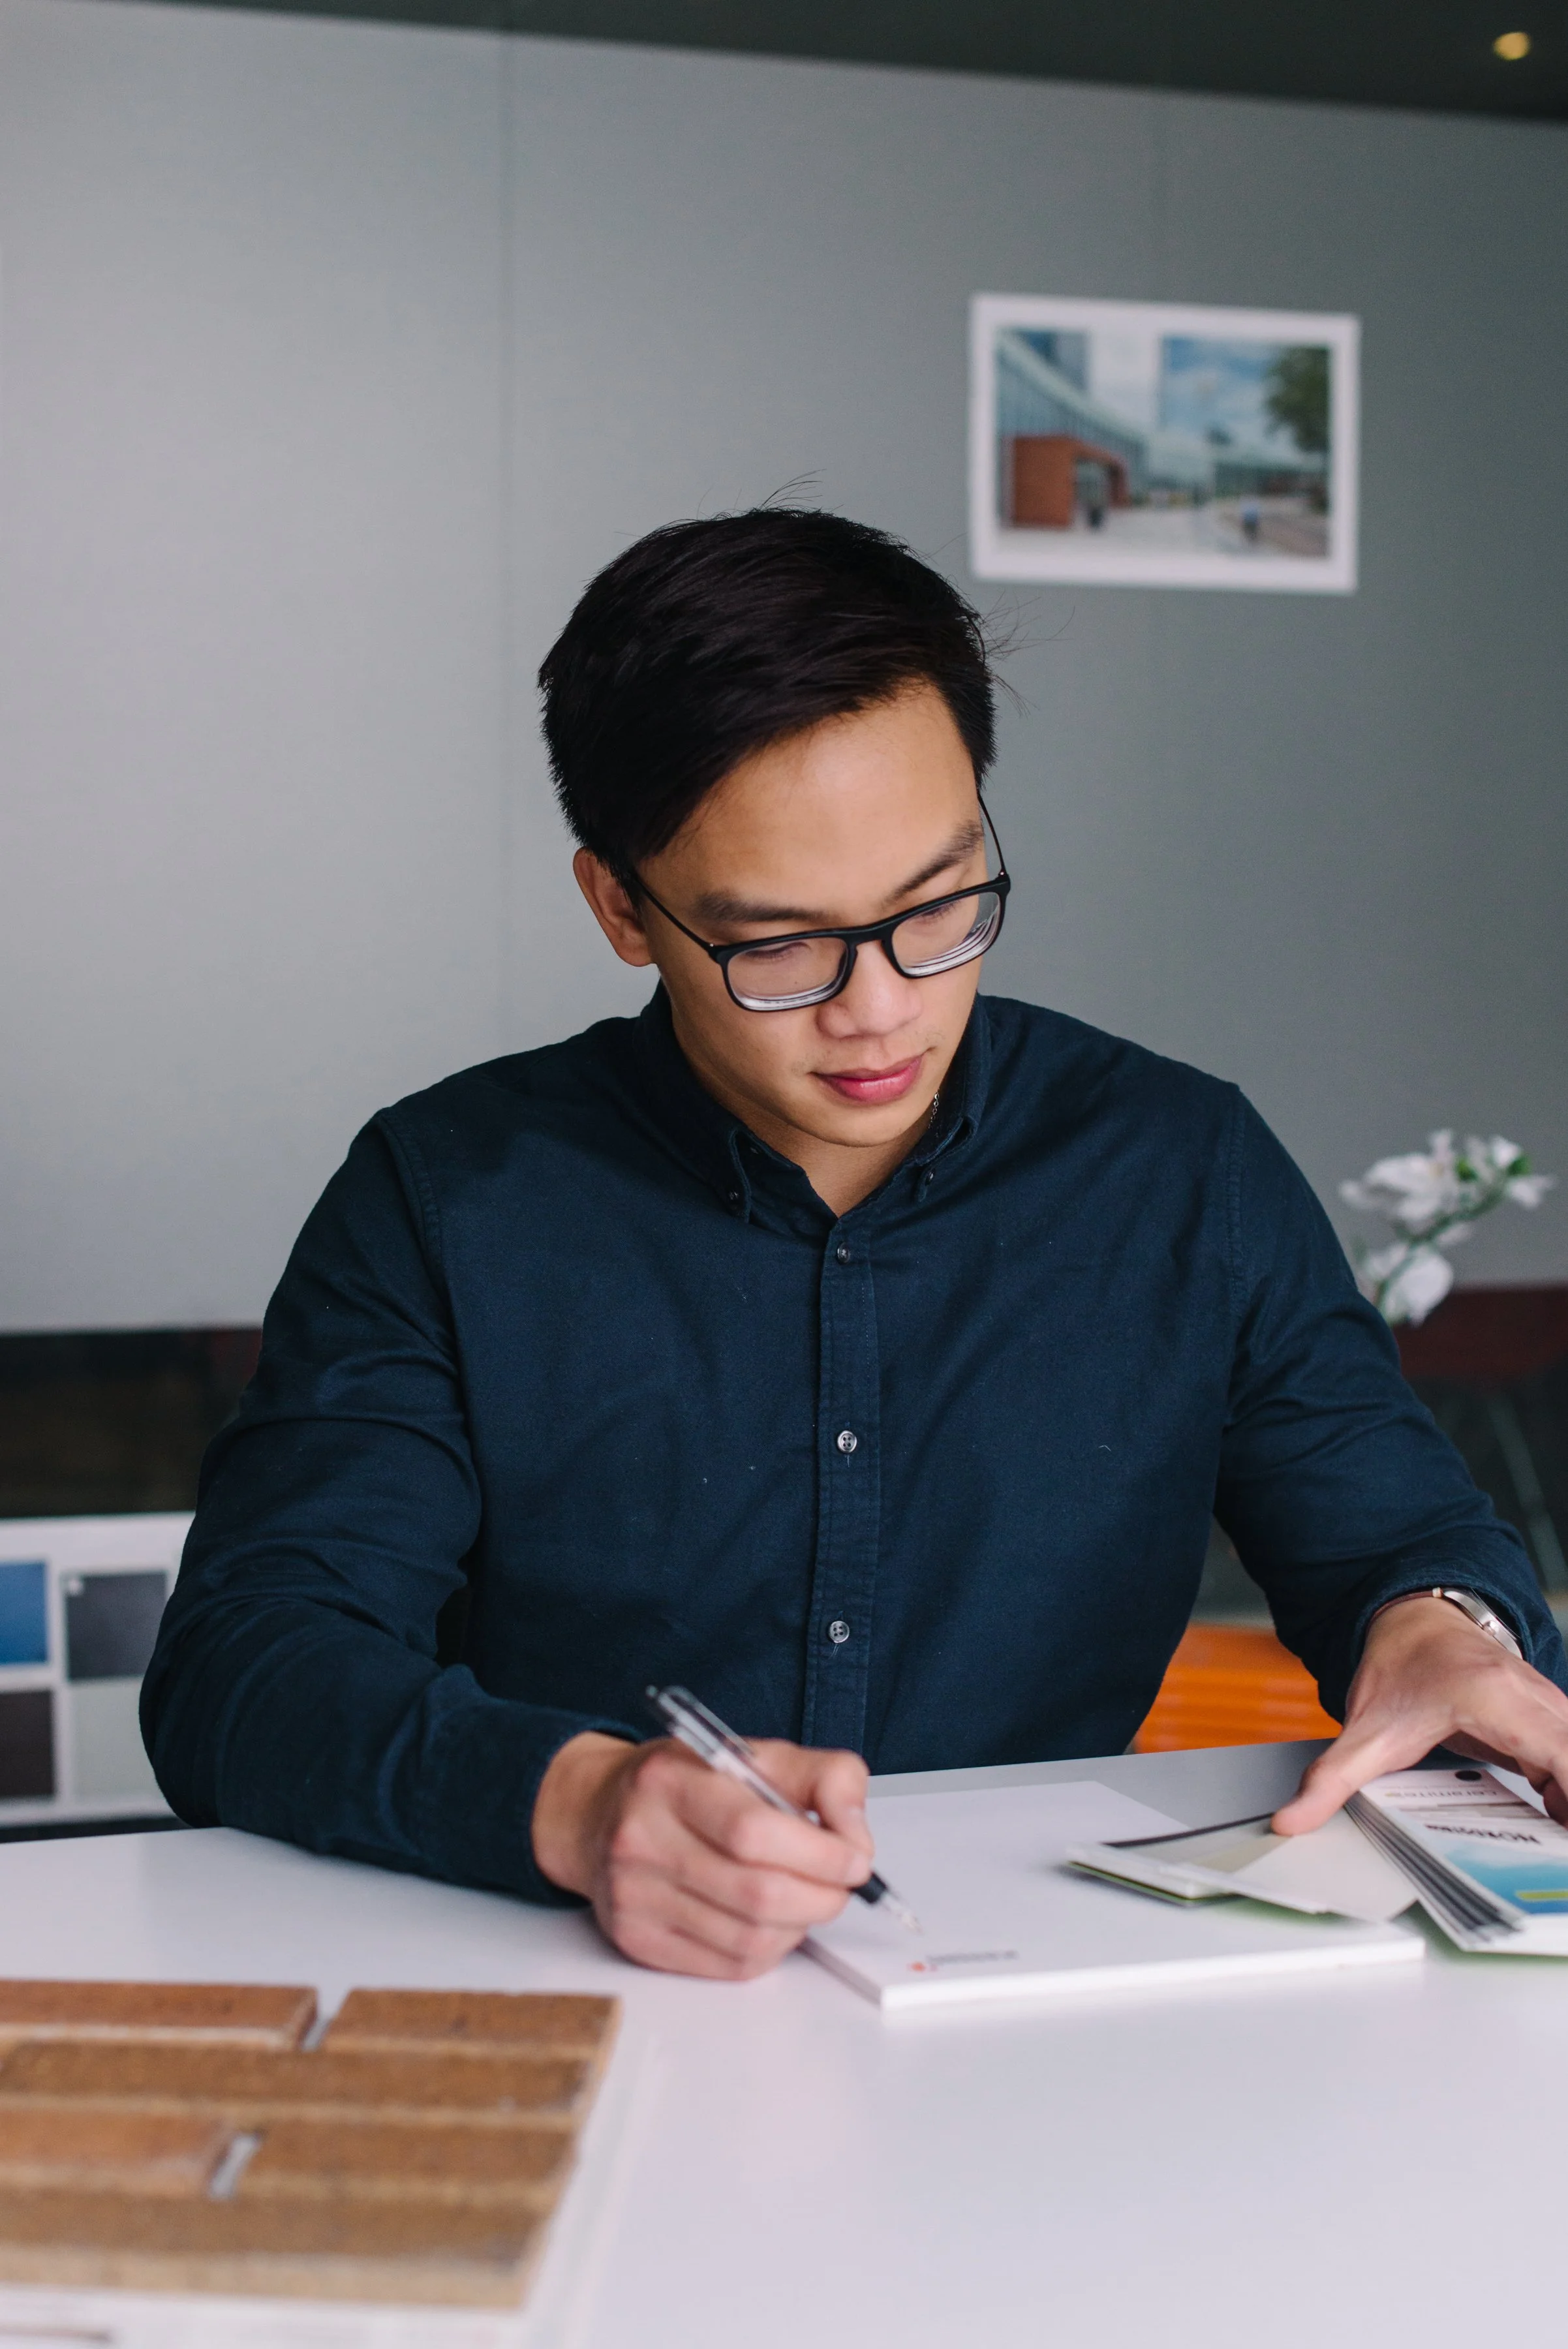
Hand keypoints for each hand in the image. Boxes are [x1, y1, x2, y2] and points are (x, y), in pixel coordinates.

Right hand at [531, 1729, 873, 1978]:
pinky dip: (768, 1950)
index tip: (855, 1858)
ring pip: (749, 1940)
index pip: (755, 1831)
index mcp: (669, 1780)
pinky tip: (770, 1921)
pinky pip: (727, 1966)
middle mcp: (641, 1838)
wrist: (595, 1812)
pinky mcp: (636, 1940)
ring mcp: (633, 1896)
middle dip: (821, 1897)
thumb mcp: (752, 1754)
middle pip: (757, 1894)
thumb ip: (822, 1777)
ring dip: (799, 1926)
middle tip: (841, 1885)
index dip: (820, 1854)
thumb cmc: (683, 1783)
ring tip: (805, 1899)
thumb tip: (855, 1835)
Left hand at [1273, 1594, 1567, 1833]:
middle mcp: (1534, 1699)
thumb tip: (1289, 1822)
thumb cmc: (1400, 1667)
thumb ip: (1329, 1780)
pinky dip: (1566, 1794)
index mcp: (1495, 1699)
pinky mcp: (1550, 1720)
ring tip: (1550, 1853)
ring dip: (1567, 1805)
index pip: (1562, 1754)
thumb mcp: (1365, 1729)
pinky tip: (1552, 1827)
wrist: (1416, 1623)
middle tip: (1552, 1858)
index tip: (1563, 1833)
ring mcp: (1548, 1707)